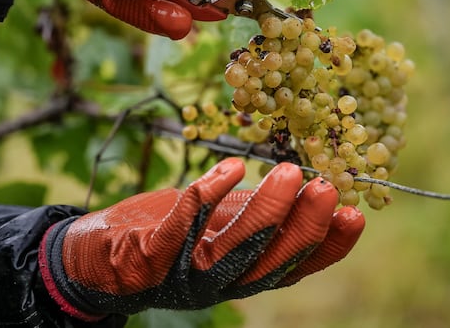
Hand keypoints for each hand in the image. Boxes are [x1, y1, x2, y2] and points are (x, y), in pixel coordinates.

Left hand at [38, 158, 364, 320]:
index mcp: (239, 274)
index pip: (292, 267)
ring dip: (264, 212)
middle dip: (302, 226)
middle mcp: (216, 283)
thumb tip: (305, 185)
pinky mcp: (146, 257)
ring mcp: (180, 273)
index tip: (356, 213)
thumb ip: (253, 214)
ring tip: (290, 173)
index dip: (327, 246)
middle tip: (326, 187)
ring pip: (231, 250)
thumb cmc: (164, 234)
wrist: (94, 257)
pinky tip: (231, 167)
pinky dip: (206, 198)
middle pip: (267, 262)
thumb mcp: (218, 225)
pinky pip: (179, 228)